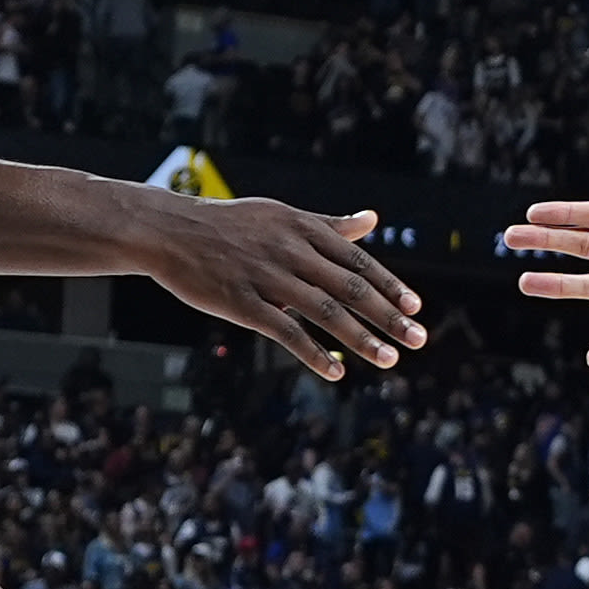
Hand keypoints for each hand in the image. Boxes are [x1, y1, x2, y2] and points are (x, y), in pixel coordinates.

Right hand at [133, 191, 420, 380]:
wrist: (169, 230)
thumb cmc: (230, 225)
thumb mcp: (282, 215)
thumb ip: (329, 225)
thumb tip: (372, 219)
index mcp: (302, 229)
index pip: (357, 260)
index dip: (389, 285)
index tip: (415, 307)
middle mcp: (290, 251)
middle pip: (350, 287)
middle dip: (388, 316)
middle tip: (419, 339)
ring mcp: (267, 277)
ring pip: (325, 311)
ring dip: (361, 339)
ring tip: (390, 360)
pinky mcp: (242, 303)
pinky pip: (285, 332)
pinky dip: (314, 354)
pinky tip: (336, 373)